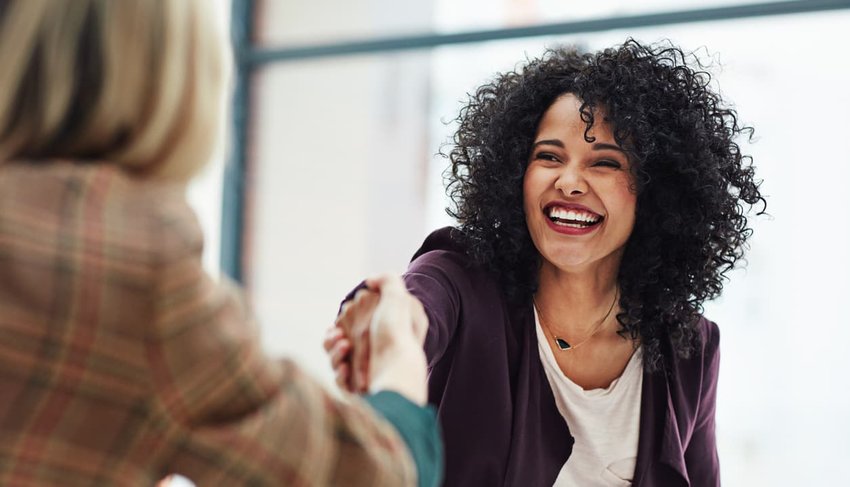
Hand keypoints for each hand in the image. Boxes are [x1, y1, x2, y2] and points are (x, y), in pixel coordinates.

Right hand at [330, 274, 428, 404]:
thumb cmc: (397, 333)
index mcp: (383, 334)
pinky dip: (339, 373)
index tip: (341, 319)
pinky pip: (341, 380)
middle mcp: (375, 353)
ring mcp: (367, 372)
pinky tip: (345, 368)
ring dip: (334, 353)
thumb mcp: (397, 298)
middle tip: (338, 336)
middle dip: (332, 338)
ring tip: (344, 347)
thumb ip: (386, 281)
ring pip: (336, 361)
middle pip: (340, 343)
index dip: (344, 321)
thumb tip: (370, 281)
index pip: (354, 325)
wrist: (397, 370)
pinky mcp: (360, 390)